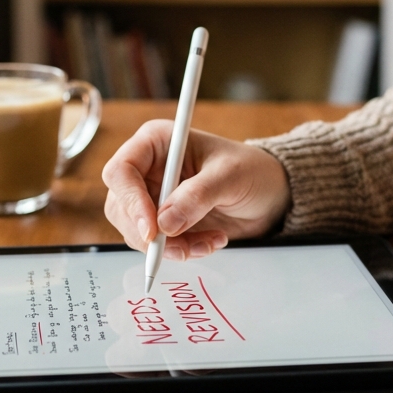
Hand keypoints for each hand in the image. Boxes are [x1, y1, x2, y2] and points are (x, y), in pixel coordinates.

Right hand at [102, 121, 291, 260]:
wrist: (270, 194)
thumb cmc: (252, 171)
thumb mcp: (230, 177)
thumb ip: (198, 196)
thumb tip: (165, 223)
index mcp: (157, 142)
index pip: (122, 171)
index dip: (130, 201)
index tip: (152, 230)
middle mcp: (148, 168)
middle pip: (121, 206)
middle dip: (150, 233)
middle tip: (182, 246)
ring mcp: (153, 196)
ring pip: (136, 231)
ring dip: (170, 246)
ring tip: (209, 241)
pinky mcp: (163, 221)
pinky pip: (156, 245)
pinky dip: (182, 250)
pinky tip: (211, 241)